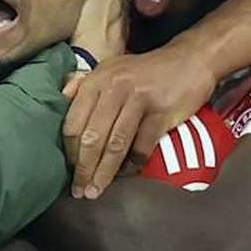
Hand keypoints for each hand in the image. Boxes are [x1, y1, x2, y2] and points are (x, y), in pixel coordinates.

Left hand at [61, 35, 218, 198]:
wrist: (190, 60)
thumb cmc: (146, 70)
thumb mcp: (111, 68)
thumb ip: (84, 84)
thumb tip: (60, 98)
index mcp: (97, 80)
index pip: (74, 122)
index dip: (69, 151)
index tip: (68, 170)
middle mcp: (114, 89)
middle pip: (92, 137)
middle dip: (83, 169)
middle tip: (80, 190)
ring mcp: (138, 100)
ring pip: (115, 145)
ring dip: (105, 173)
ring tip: (97, 190)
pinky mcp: (161, 113)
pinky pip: (142, 147)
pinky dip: (133, 165)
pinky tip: (127, 174)